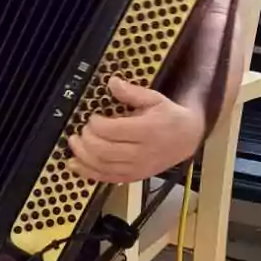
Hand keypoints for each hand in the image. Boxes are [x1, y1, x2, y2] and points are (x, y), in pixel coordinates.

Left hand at [68, 78, 205, 186]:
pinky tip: (74, 164)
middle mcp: (141, 153)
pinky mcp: (132, 177)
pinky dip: (87, 172)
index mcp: (147, 131)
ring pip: (102, 166)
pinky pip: (106, 178)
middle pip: (103, 150)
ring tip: (73, 143)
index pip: (113, 130)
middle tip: (81, 130)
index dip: (96, 123)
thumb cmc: (169, 117)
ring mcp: (137, 168)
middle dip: (86, 139)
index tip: (92, 117)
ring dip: (82, 155)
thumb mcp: (155, 99)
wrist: (187, 139)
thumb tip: (112, 82)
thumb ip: (131, 92)